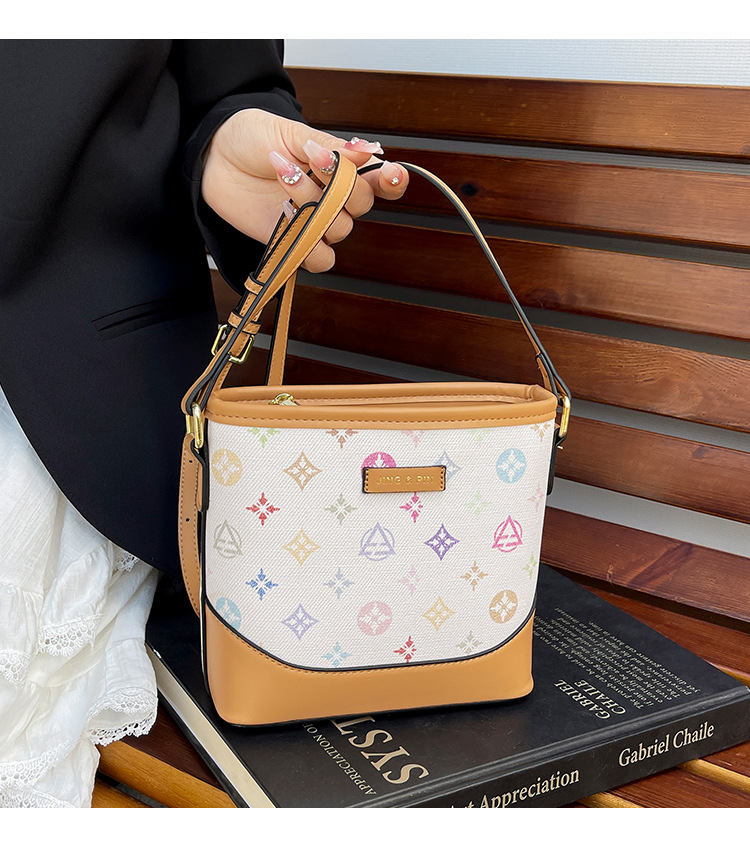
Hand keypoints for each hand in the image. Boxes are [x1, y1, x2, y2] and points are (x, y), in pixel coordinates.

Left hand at [201, 108, 408, 272]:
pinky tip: (284, 214)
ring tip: (283, 176)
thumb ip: (330, 147)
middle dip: (339, 184)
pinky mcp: (293, 243)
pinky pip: (319, 259)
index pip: (381, 183)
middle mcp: (333, 198)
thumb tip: (369, 150)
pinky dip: (306, 242)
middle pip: (362, 205)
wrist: (214, 156)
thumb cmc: (253, 138)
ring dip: (313, 203)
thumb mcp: (291, 132)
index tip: (390, 173)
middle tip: (311, 159)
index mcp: (341, 168)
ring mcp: (314, 222)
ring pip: (338, 230)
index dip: (392, 182)